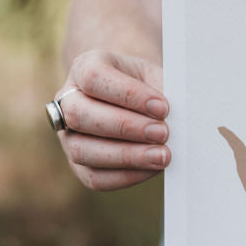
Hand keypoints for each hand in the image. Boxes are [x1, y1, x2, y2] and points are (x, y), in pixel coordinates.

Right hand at [55, 50, 170, 190]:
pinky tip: (152, 168)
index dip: (129, 94)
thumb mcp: (154, 75)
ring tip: (161, 155)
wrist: (135, 98)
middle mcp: (67, 101)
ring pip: (82, 150)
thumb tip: (177, 120)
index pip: (94, 78)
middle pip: (80, 115)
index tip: (162, 106)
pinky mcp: (78, 164)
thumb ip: (161, 91)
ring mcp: (68, 135)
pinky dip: (126, 175)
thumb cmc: (145, 84)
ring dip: (126, 155)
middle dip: (126, 127)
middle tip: (163, 133)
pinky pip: (94, 177)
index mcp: (84, 68)